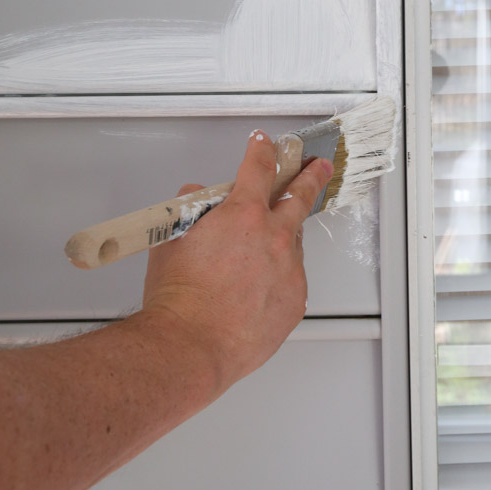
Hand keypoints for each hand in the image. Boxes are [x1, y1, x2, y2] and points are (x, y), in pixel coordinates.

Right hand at [140, 131, 333, 394]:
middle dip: (310, 176)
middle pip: (300, 196)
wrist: (190, 345)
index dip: (262, 151)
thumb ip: (190, 210)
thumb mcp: (173, 238)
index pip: (258, 168)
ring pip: (294, 242)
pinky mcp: (295, 300)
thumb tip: (195, 197)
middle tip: (318, 166)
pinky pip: (292, 277)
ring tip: (270, 243)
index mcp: (243, 214)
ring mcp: (289, 270)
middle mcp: (274, 237)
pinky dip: (281, 274)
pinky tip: (262, 285)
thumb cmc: (179, 297)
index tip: (264, 144)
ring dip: (285, 235)